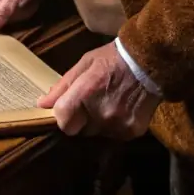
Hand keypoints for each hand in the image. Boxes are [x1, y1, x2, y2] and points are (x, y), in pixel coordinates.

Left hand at [38, 42, 157, 138]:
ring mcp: (118, 125)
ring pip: (97, 134)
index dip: (63, 117)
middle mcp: (101, 113)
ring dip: (98, 124)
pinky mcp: (132, 131)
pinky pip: (115, 135)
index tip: (67, 110)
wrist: (151, 61)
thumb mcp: (85, 64)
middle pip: (79, 130)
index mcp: (86, 93)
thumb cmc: (113, 58)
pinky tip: (122, 108)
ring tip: (109, 102)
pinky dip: (115, 126)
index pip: (63, 122)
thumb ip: (63, 86)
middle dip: (81, 120)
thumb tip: (42, 104)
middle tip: (92, 101)